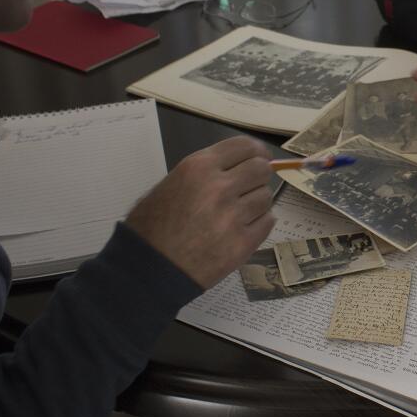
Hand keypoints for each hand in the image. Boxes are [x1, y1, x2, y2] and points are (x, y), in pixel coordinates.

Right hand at [126, 136, 274, 288]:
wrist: (149, 270)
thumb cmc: (151, 227)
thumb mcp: (170, 184)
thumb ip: (204, 172)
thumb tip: (236, 167)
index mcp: (198, 167)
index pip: (244, 146)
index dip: (256, 151)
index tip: (260, 157)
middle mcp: (219, 187)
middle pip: (261, 169)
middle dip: (258, 176)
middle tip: (250, 186)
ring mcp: (234, 216)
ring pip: (266, 196)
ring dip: (257, 201)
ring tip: (239, 212)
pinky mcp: (244, 243)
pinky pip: (267, 221)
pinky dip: (259, 222)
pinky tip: (243, 227)